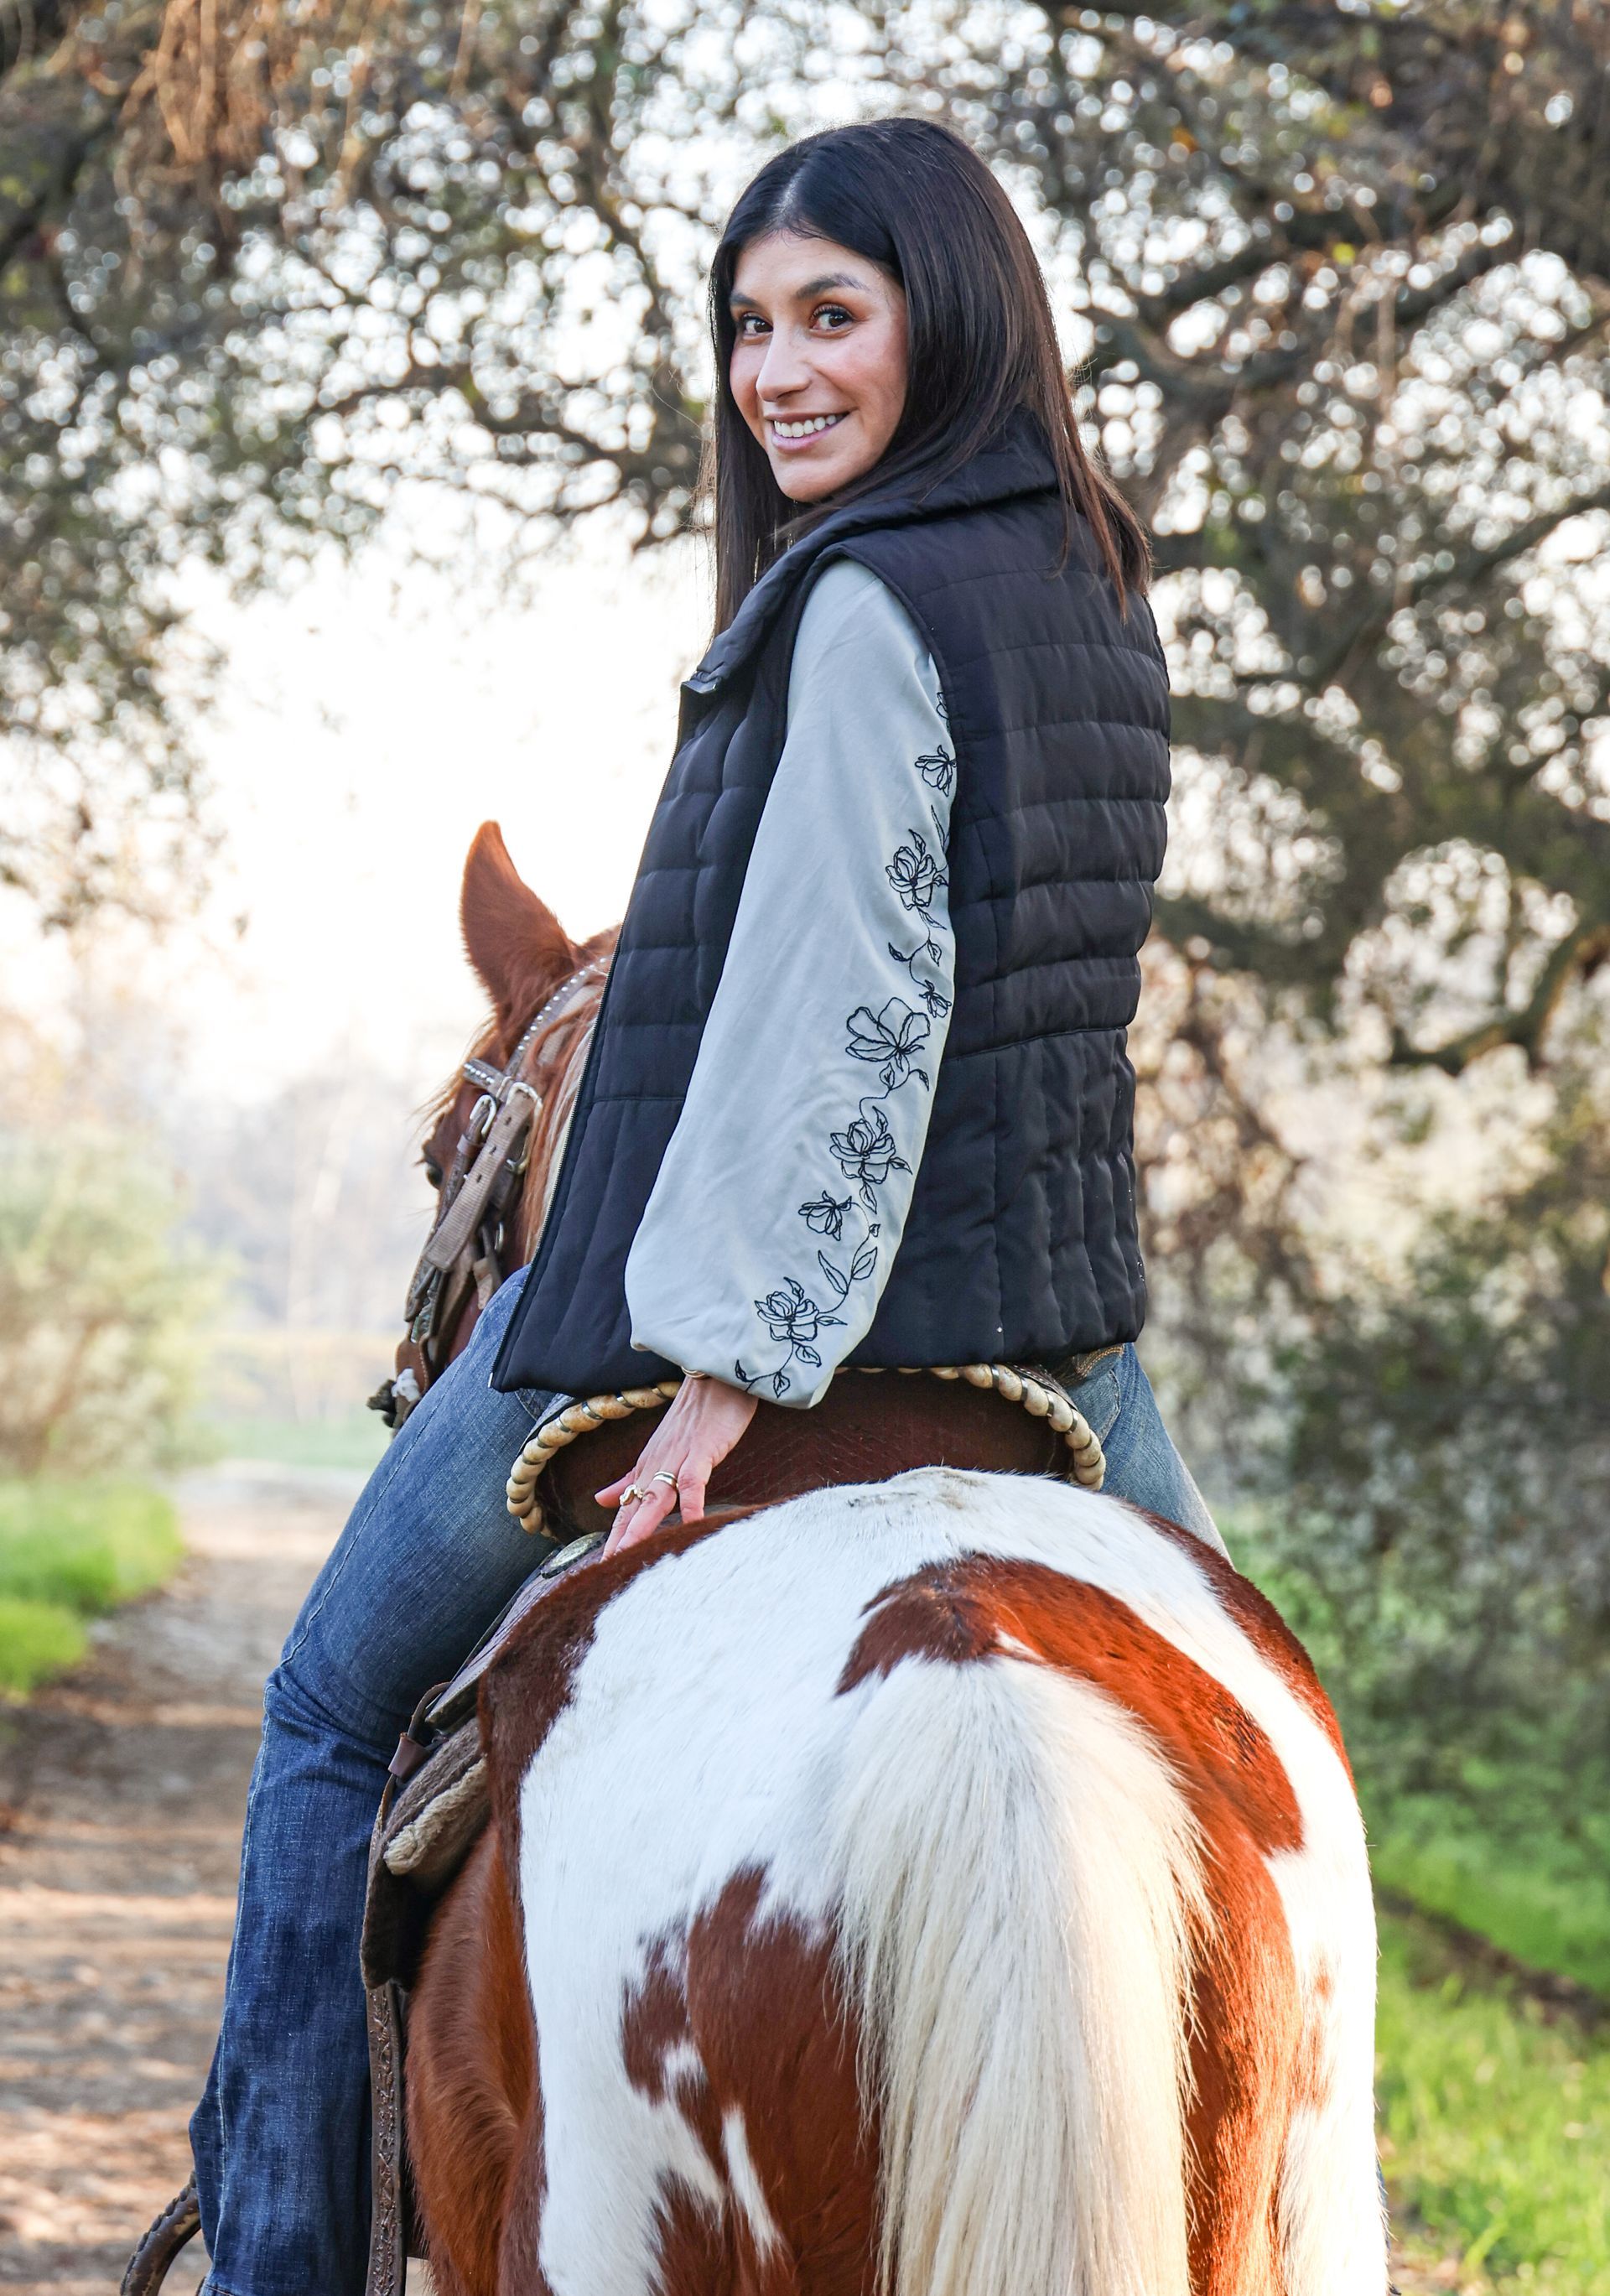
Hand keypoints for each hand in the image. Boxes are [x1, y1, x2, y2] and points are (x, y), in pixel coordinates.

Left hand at [597, 1375, 757, 1555]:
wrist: (716, 1378)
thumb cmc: (695, 1415)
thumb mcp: (660, 1449)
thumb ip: (631, 1477)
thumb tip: (601, 1500)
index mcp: (648, 1467)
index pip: (627, 1509)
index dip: (615, 1537)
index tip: (602, 1565)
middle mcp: (657, 1465)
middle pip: (636, 1508)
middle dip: (621, 1539)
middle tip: (608, 1570)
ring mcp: (678, 1458)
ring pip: (656, 1497)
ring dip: (642, 1526)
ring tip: (630, 1555)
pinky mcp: (701, 1451)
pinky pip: (693, 1481)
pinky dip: (692, 1503)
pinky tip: (691, 1525)